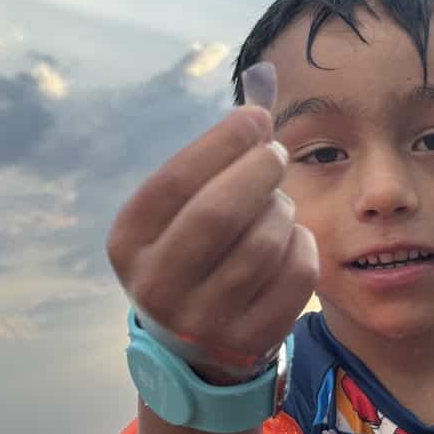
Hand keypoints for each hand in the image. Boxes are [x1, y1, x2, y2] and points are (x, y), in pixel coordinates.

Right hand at [106, 104, 318, 382]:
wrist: (195, 345)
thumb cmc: (194, 254)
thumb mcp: (182, 210)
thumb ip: (214, 156)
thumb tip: (262, 88)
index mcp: (129, 242)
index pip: (177, 180)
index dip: (223, 141)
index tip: (257, 119)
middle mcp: (156, 286)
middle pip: (220, 212)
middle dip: (260, 170)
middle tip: (277, 154)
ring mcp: (202, 321)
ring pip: (265, 242)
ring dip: (283, 208)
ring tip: (278, 204)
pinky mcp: (249, 341)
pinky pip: (297, 274)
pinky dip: (304, 244)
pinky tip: (291, 239)